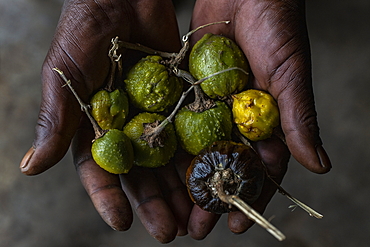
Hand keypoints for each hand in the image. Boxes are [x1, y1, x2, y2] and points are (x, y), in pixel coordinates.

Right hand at [19, 0, 192, 242]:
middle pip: (141, 173)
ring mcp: (154, 115)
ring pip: (169, 160)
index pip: (100, 170)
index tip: (121, 222)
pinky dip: (200, 154)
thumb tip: (30, 167)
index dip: (108, 197)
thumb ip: (57, 119)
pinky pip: (191, 131)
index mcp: (94, 127)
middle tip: (169, 231)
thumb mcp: (66, 73)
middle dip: (154, 203)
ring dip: (181, 188)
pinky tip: (211, 174)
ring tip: (195, 216)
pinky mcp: (179, 101)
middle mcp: (126, 127)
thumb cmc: (86, 28)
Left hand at [186, 0, 331, 238]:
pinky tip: (156, 169)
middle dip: (211, 196)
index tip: (238, 225)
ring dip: (186, 180)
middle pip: (223, 166)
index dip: (250, 196)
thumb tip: (320, 166)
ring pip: (197, 150)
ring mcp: (211, 106)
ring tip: (174, 210)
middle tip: (198, 228)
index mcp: (266, 120)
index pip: (260, 168)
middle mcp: (237, 118)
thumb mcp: (291, 73)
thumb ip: (299, 119)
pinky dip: (169, 144)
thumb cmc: (277, 25)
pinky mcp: (189, 90)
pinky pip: (177, 121)